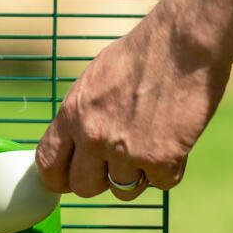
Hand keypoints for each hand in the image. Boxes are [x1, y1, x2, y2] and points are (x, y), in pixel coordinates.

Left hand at [36, 2, 230, 199]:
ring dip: (139, 174)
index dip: (58, 178)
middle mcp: (93, 136)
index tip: (70, 178)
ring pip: (124, 190)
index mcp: (71, 114)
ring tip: (152, 142)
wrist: (185, 42)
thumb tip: (76, 143)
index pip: (47, 165)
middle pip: (84, 187)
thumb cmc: (143, 54)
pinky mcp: (161, 159)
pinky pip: (161, 183)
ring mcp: (126, 150)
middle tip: (120, 162)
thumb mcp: (94, 80)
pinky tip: (176, 140)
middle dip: (101, 180)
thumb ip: (82, 116)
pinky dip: (171, 168)